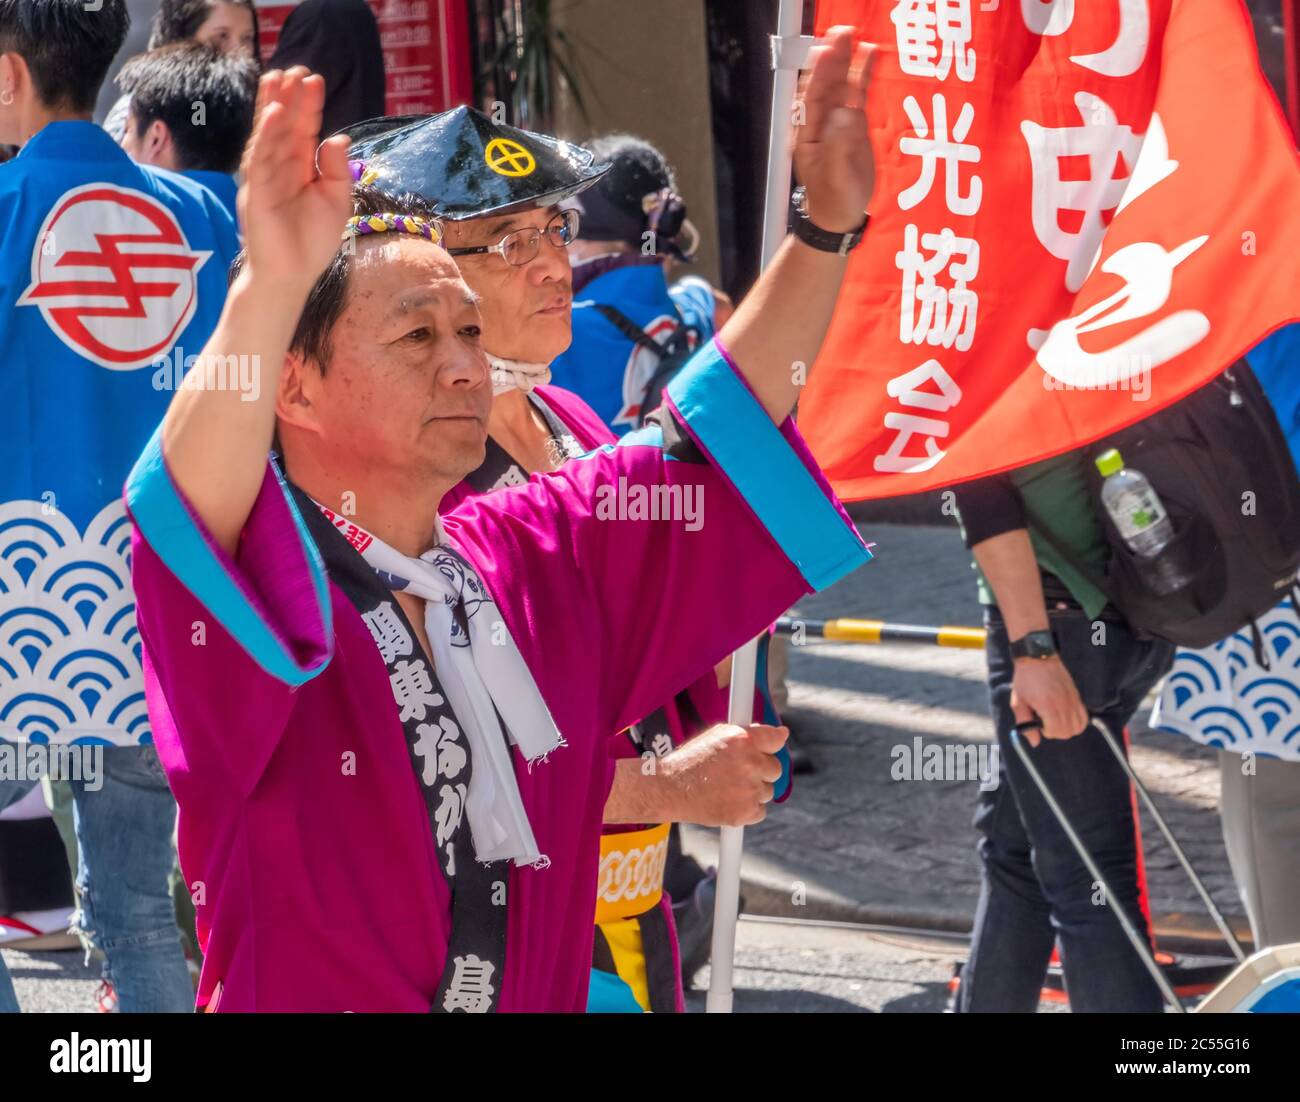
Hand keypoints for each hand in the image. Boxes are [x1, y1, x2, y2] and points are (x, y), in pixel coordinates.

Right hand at [237, 68, 352, 296]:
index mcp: (301, 169)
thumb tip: (338, 137)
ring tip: (279, 78)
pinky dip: (265, 135)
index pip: (304, 130)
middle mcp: (281, 168)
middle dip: (289, 97)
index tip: (315, 79)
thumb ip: (336, 171)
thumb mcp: (336, 202)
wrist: (292, 275)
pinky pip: (259, 157)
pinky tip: (272, 113)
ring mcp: (266, 177)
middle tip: (296, 68)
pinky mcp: (256, 190)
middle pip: (284, 125)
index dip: (309, 105)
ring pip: (268, 135)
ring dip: (273, 106)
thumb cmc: (312, 242)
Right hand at [660, 723, 788, 826]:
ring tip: (727, 788)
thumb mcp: (717, 736)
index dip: (772, 745)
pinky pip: (760, 811)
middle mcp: (750, 763)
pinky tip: (728, 801)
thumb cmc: (690, 761)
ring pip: (768, 791)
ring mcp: (750, 789)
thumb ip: (747, 736)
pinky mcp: (746, 812)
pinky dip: (748, 810)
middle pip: (775, 768)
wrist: (669, 789)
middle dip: (761, 771)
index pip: (777, 739)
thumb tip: (780, 734)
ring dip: (754, 791)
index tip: (768, 750)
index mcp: (743, 740)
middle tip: (738, 773)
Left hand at [793, 25, 875, 234]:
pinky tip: (869, 57)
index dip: (820, 73)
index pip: (812, 98)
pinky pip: (857, 97)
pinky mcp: (854, 127)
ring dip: (847, 62)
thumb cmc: (832, 201)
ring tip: (854, 36)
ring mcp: (837, 124)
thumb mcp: (835, 176)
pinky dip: (862, 77)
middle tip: (842, 32)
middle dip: (832, 59)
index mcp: (808, 136)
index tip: (827, 49)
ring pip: (841, 87)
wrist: (840, 217)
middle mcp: (820, 125)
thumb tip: (845, 114)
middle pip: (825, 86)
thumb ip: (839, 145)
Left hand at [1010, 656, 1089, 746]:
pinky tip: (1066, 717)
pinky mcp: (1077, 696)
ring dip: (1066, 729)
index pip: (1054, 731)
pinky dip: (1077, 722)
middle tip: (1045, 722)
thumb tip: (1034, 742)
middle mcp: (1063, 704)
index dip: (1045, 732)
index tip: (1038, 722)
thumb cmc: (1025, 680)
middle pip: (1067, 732)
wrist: (1038, 657)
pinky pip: (1084, 717)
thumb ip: (1024, 723)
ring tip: (1055, 720)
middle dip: (1055, 732)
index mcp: (1047, 705)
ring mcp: (1072, 700)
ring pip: (1077, 727)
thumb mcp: (1018, 702)